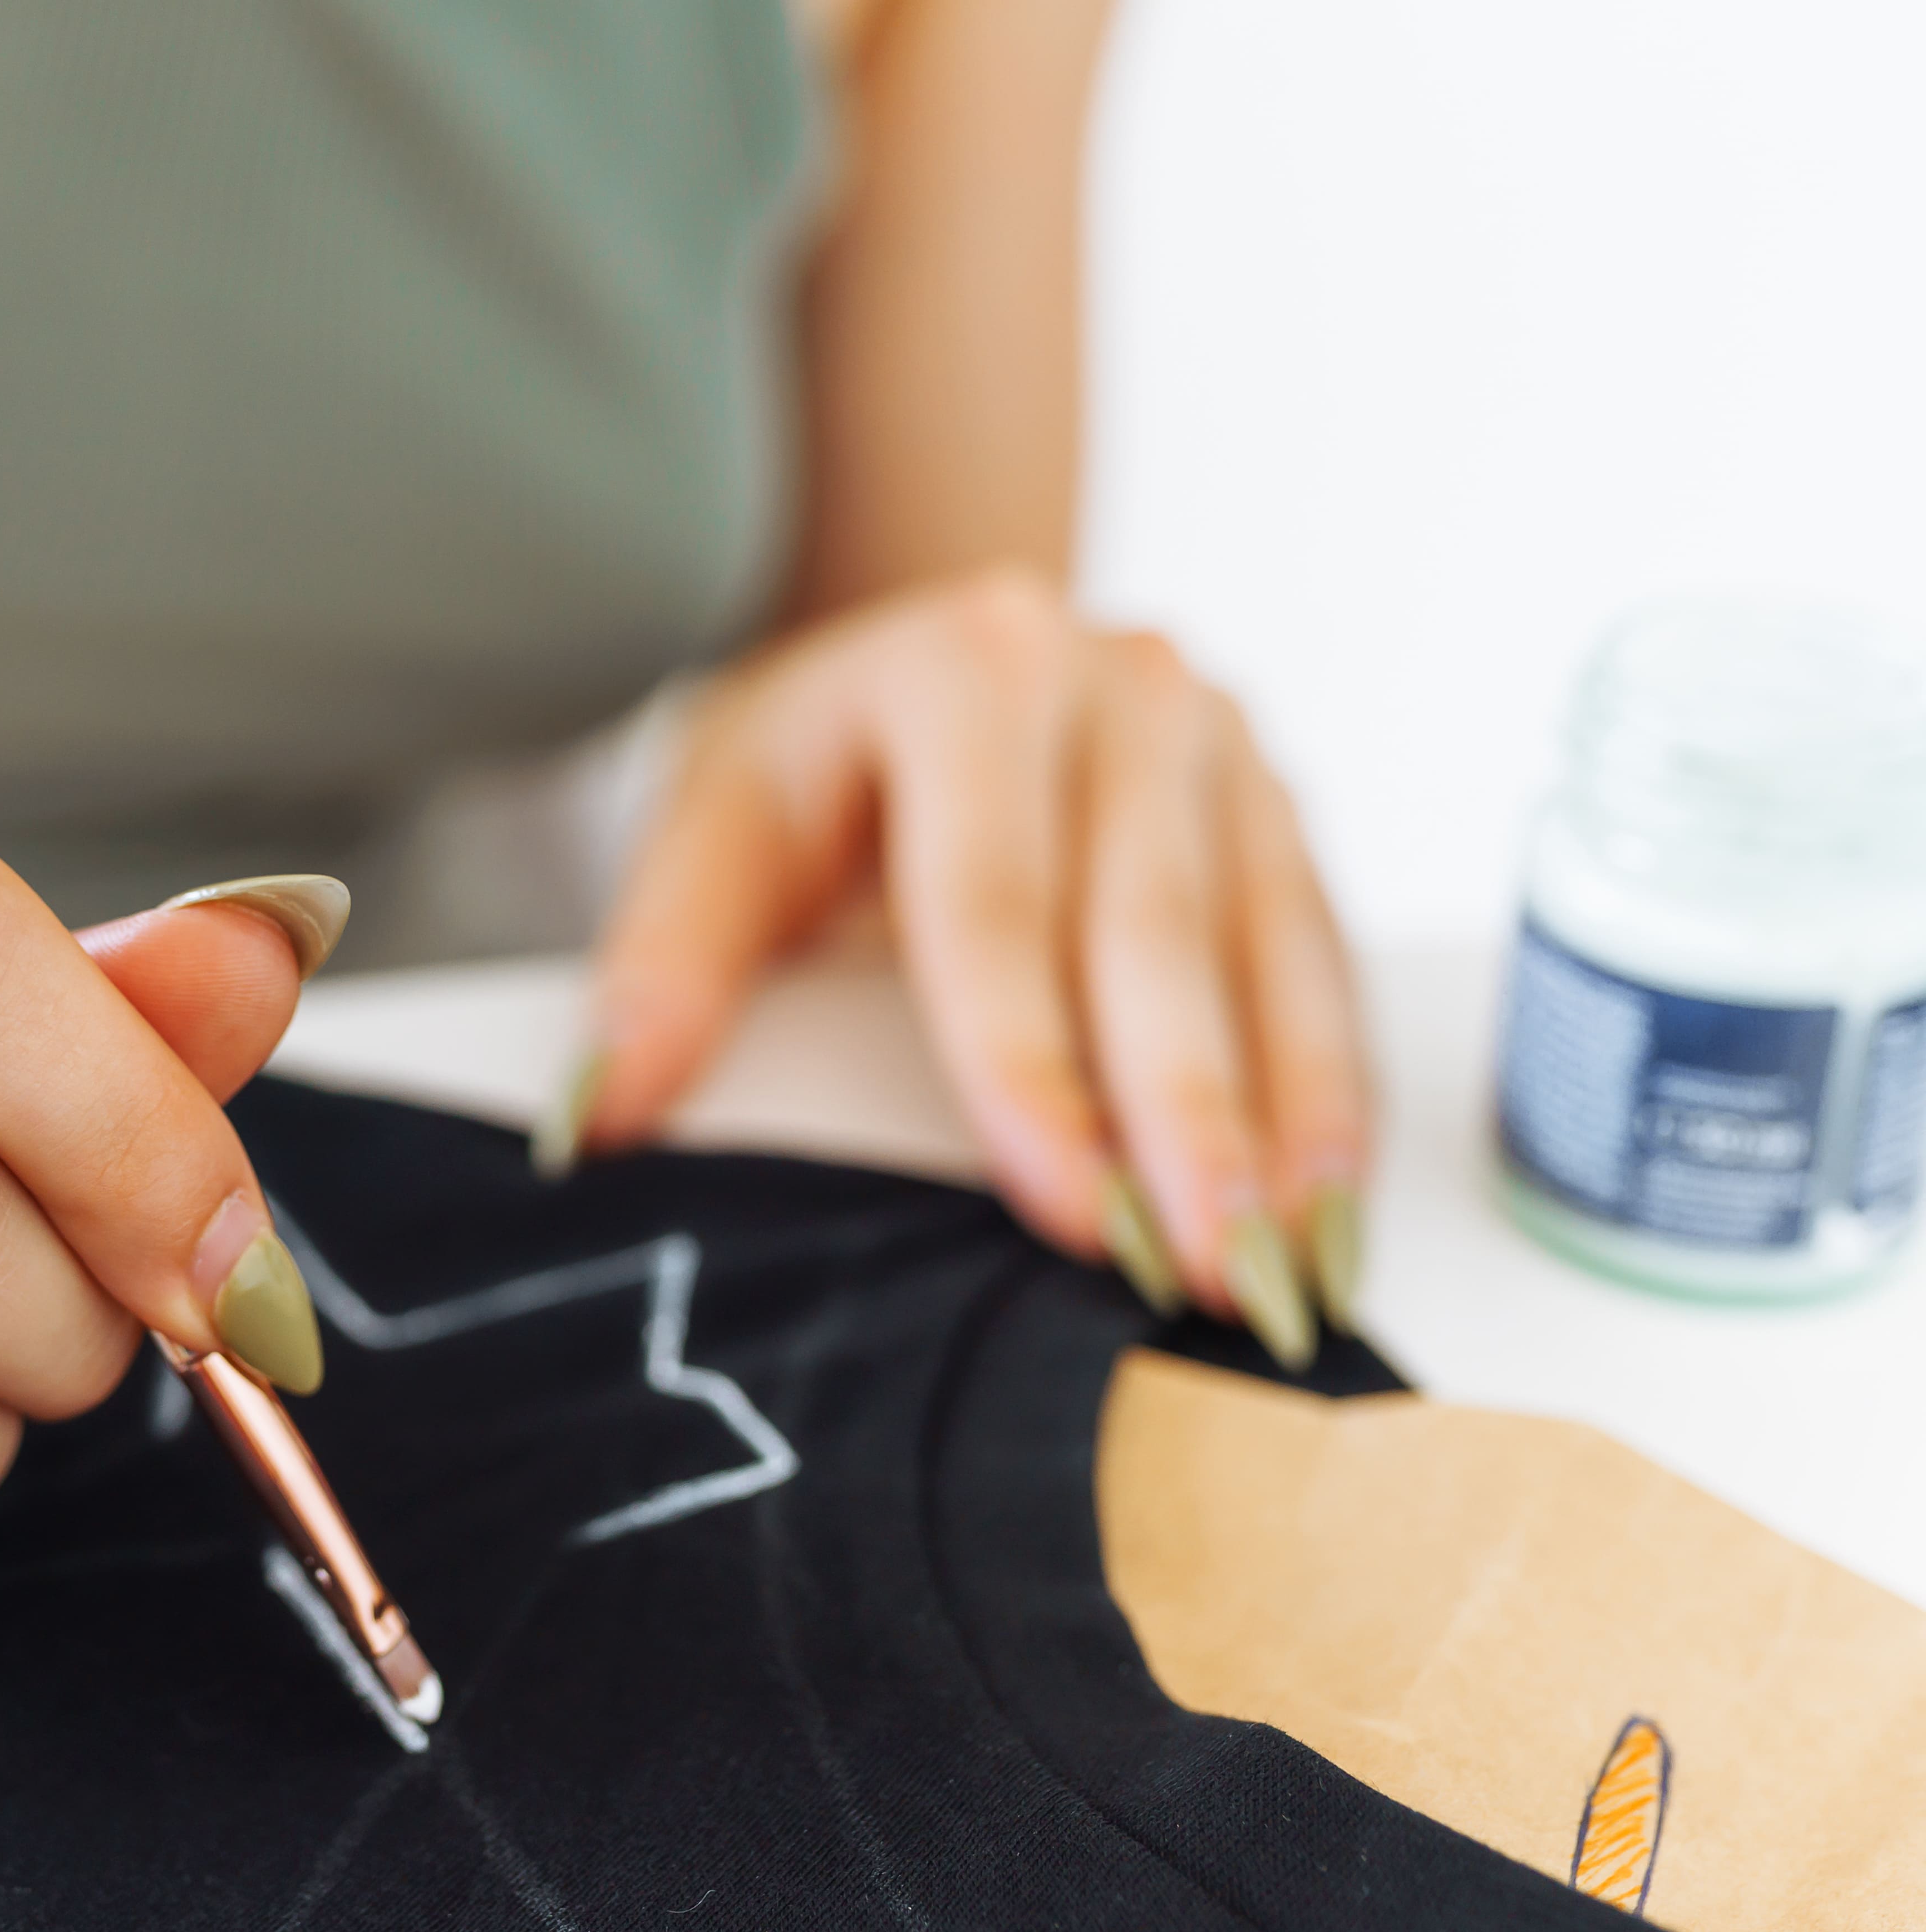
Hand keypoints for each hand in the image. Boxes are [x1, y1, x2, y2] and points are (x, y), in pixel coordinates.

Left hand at [577, 570, 1370, 1364]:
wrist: (905, 652)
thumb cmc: (807, 760)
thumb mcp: (713, 825)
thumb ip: (668, 963)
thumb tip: (598, 1111)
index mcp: (962, 672)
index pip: (995, 908)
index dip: (1032, 1073)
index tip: (1069, 1212)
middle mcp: (1111, 683)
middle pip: (1149, 934)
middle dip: (1182, 1123)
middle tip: (1208, 1279)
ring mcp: (1212, 732)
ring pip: (1262, 948)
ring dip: (1284, 1123)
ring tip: (1290, 1274)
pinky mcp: (1274, 794)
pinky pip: (1316, 951)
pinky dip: (1329, 1082)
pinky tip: (1333, 1202)